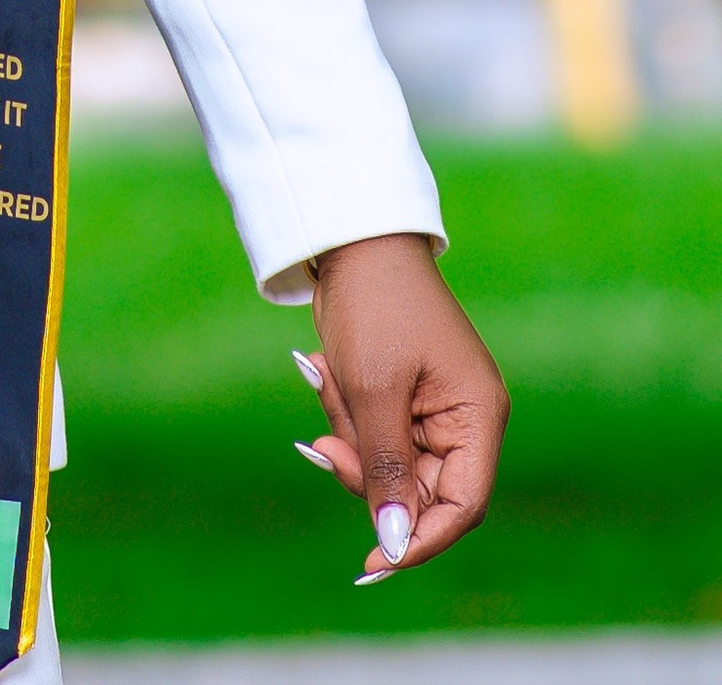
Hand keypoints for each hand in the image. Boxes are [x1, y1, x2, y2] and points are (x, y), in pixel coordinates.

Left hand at [295, 232, 508, 586]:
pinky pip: (371, 432)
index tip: (374, 561)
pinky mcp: (400, 395)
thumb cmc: (374, 306)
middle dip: (368, 473)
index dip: (421, 538)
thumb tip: (393, 544)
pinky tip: (322, 369)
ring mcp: (432, 408)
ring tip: (325, 377)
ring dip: (348, 436)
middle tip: (324, 445)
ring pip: (387, 464)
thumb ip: (385, 469)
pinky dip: (344, 414)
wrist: (350, 239)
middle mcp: (464, 419)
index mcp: (478, 416)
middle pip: (420, 490)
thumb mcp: (373, 391)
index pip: (463, 505)